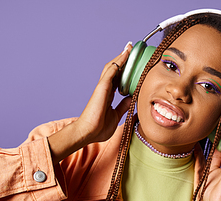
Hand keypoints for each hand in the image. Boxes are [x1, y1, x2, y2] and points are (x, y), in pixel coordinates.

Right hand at [48, 42, 132, 162]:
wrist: (88, 133)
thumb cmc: (98, 128)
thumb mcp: (116, 116)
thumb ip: (123, 106)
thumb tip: (131, 99)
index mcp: (108, 95)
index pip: (117, 79)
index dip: (124, 70)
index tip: (132, 63)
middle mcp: (105, 89)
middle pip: (115, 70)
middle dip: (123, 59)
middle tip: (131, 49)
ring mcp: (102, 87)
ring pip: (112, 67)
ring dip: (121, 57)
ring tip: (129, 48)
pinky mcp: (101, 87)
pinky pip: (111, 71)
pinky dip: (118, 62)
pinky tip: (125, 54)